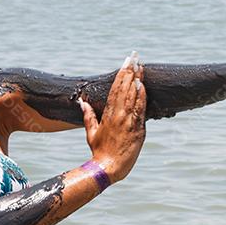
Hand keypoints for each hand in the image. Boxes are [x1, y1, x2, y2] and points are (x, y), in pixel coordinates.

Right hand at [78, 52, 146, 183]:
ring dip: (137, 80)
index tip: (126, 62)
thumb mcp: (91, 132)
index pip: (115, 89)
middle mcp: (118, 115)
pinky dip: (142, 97)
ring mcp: (128, 122)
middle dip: (130, 71)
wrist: (108, 168)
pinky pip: (141, 110)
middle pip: (125, 88)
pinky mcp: (138, 130)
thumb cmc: (99, 151)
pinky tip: (143, 86)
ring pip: (133, 96)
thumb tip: (82, 102)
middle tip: (135, 57)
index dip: (121, 74)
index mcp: (107, 114)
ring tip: (141, 66)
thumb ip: (88, 115)